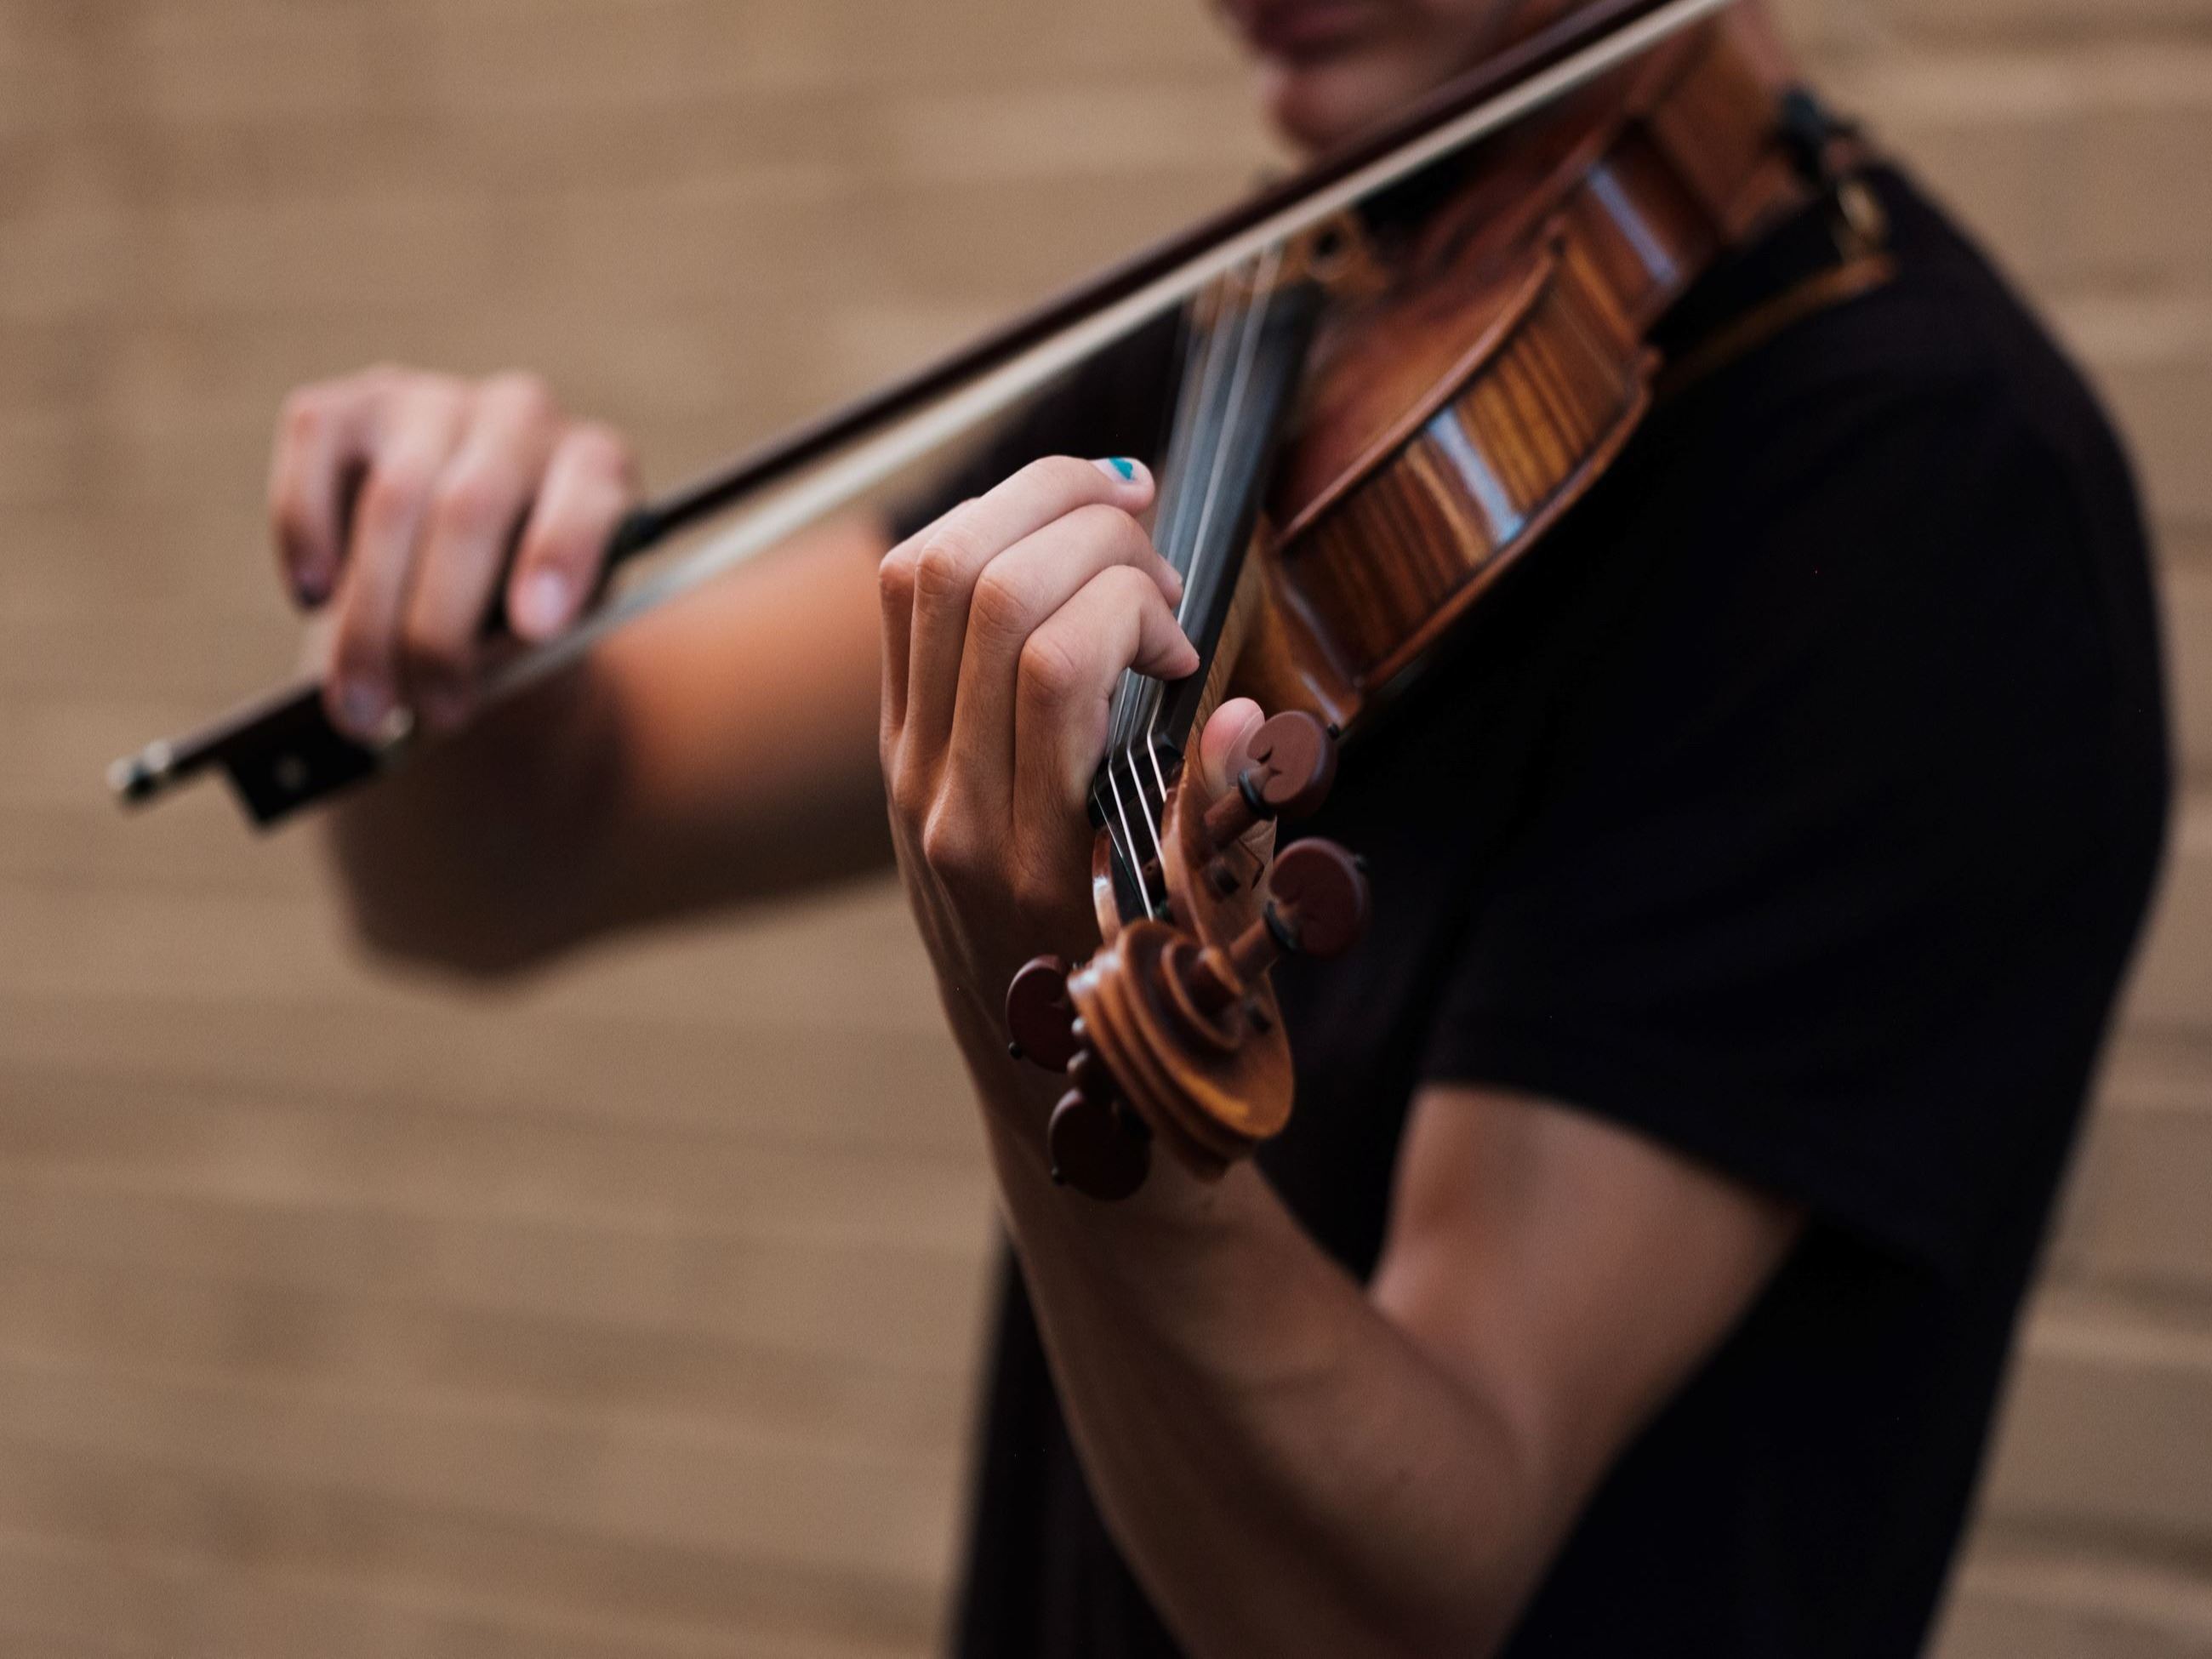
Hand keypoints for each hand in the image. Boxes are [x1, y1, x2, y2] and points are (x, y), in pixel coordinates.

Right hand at [266, 365, 637, 737]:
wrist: (464, 578)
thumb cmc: (518, 612)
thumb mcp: (548, 639)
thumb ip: (522, 644)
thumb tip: (451, 676)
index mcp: (596, 468)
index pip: (587, 499)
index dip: (559, 557)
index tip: (535, 627)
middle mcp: (521, 417)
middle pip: (469, 512)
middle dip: (439, 630)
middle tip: (432, 712)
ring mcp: (432, 401)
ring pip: (391, 502)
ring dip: (368, 619)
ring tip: (361, 705)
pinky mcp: (349, 407)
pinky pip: (314, 451)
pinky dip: (306, 531)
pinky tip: (314, 597)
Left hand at [879, 455, 1261, 1051]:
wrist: (1047, 1082)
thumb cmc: (1151, 1014)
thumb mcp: (1219, 940)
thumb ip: (1231, 825)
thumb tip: (1246, 712)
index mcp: (1031, 860)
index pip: (1054, 662)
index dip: (1137, 610)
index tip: (1190, 648)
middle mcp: (948, 806)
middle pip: (983, 586)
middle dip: (1091, 531)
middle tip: (1165, 571)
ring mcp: (909, 771)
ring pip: (930, 571)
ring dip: (1030, 508)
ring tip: (1117, 524)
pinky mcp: (898, 747)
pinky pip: (911, 599)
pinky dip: (983, 532)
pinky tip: (1057, 543)